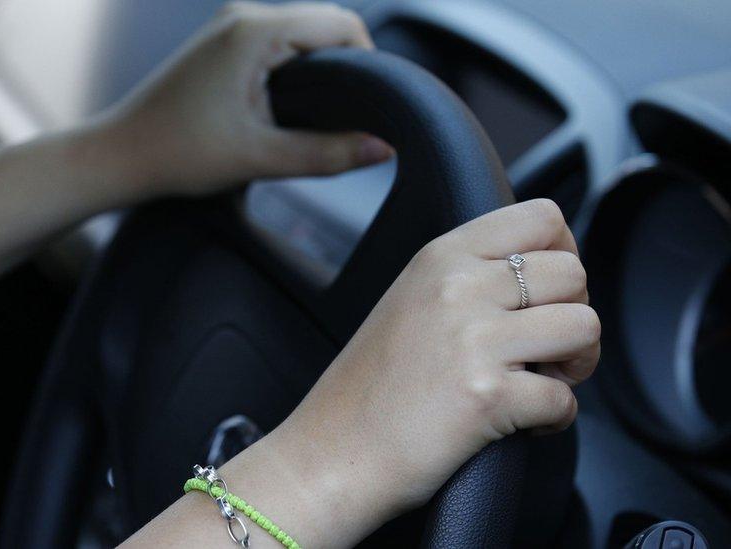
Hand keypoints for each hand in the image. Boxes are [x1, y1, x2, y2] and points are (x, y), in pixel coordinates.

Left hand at [102, 1, 392, 196]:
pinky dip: (294, 69)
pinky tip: (287, 107)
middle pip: (325, 25)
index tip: (370, 107)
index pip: (343, 25)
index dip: (369, 63)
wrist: (121, 155)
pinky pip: (277, 44)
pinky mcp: (221, 43)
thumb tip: (383, 149)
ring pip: (301, 34)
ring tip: (314, 116)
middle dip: (345, 67)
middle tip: (345, 118)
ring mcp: (229, 26)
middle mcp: (242, 16)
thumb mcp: (260, 157)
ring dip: (319, 69)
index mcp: (255, 31)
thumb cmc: (179, 153)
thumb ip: (327, 153)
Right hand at [267, 199, 599, 537]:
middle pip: (573, 273)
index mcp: (440, 257)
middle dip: (574, 315)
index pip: (540, 217)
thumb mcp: (410, 301)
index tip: (549, 292)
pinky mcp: (487, 394)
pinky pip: (566, 398)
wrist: (330, 453)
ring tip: (540, 382)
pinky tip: (521, 423)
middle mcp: (458, 287)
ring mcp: (472, 338)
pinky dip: (554, 418)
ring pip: (584, 326)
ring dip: (576, 363)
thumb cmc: (368, 389)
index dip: (564, 253)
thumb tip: (541, 273)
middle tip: (546, 350)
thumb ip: (469, 276)